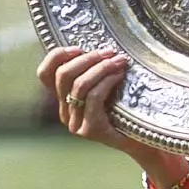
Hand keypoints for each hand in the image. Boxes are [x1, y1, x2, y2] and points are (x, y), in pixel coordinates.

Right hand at [37, 46, 188, 186]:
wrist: (143, 142)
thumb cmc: (127, 110)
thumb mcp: (108, 86)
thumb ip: (96, 72)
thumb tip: (101, 47)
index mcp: (63, 99)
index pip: (45, 74)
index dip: (57, 56)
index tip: (79, 46)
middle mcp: (65, 112)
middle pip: (63, 76)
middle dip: (87, 58)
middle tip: (110, 51)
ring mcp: (76, 123)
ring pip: (79, 86)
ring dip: (101, 68)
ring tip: (120, 61)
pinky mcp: (90, 130)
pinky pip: (93, 99)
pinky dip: (107, 82)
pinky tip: (120, 75)